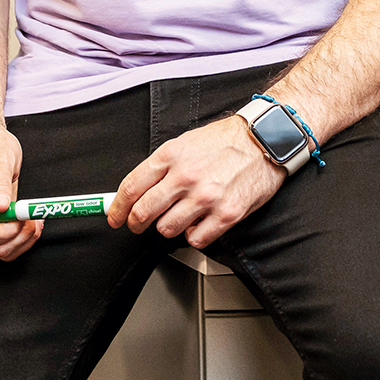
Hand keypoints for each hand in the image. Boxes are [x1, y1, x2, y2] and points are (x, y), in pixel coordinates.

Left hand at [108, 115, 284, 249]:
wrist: (264, 140)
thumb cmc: (225, 141)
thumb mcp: (185, 143)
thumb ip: (161, 167)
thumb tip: (138, 190)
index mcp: (170, 156)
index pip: (131, 188)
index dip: (117, 208)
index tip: (115, 217)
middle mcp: (185, 177)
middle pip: (144, 212)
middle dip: (136, 223)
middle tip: (137, 225)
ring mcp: (206, 197)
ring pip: (167, 229)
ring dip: (168, 228)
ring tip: (178, 218)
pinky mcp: (226, 214)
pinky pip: (196, 239)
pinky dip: (194, 235)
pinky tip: (200, 223)